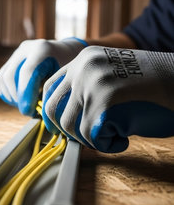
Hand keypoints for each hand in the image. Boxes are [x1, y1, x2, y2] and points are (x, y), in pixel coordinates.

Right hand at [0, 38, 86, 115]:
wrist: (65, 55)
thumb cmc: (67, 71)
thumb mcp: (63, 80)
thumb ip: (52, 94)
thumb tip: (41, 114)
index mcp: (42, 49)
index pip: (27, 72)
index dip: (25, 94)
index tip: (29, 111)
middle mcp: (26, 48)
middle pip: (11, 76)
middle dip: (18, 98)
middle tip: (29, 111)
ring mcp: (16, 53)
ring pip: (3, 79)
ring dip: (11, 97)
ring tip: (25, 105)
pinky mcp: (10, 60)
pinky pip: (0, 79)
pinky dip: (7, 93)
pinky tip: (19, 100)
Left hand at [42, 46, 173, 152]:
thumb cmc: (153, 84)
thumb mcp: (112, 73)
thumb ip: (88, 87)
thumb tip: (64, 115)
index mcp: (84, 59)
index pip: (51, 87)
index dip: (53, 111)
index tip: (62, 126)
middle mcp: (84, 68)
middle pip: (52, 108)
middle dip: (66, 130)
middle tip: (85, 138)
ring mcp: (92, 84)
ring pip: (71, 126)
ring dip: (88, 139)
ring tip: (112, 135)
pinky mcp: (104, 103)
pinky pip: (92, 137)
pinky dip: (108, 145)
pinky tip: (124, 139)